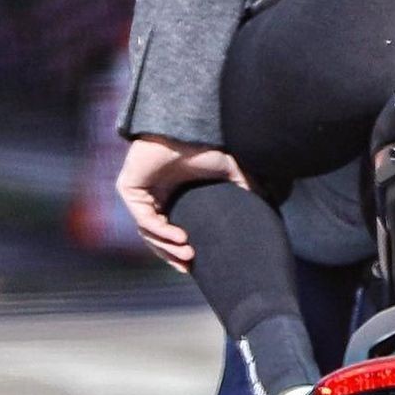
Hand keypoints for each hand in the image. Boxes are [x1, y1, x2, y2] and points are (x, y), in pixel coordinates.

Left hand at [115, 136, 249, 271]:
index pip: (166, 233)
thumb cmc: (201, 146)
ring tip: (189, 254)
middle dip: (172, 255)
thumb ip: (243, 186)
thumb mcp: (228, 170)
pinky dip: (161, 231)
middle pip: (155, 238)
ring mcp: (137, 194)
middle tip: (190, 266)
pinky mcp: (129, 189)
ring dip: (168, 247)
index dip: (177, 252)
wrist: (184, 128)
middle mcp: (150, 197)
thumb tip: (265, 201)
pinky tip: (180, 237)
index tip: (193, 266)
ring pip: (148, 233)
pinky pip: (144, 219)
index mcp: (168, 197)